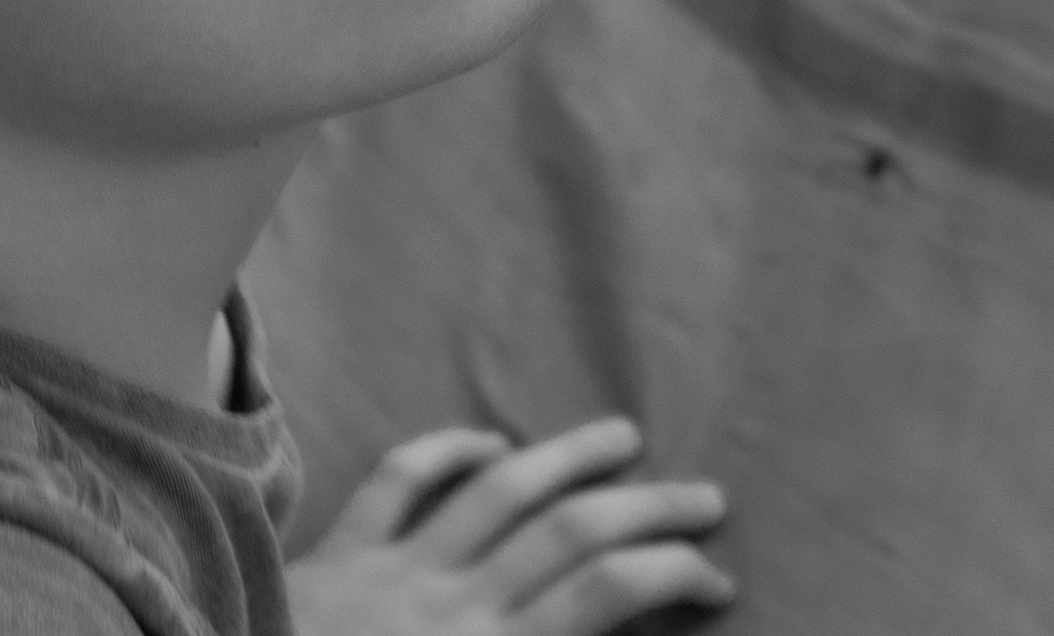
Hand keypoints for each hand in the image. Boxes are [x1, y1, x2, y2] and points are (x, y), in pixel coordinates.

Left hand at [286, 415, 737, 635]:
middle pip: (571, 532)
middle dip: (649, 507)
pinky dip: (448, 452)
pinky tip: (490, 442)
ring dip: (568, 457)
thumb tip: (589, 631)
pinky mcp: (336, 558)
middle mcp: (453, 606)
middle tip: (707, 496)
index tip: (718, 580)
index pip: (604, 597)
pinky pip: (396, 482)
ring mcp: (392, 571)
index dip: (671, 576)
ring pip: (496, 490)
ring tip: (624, 437)